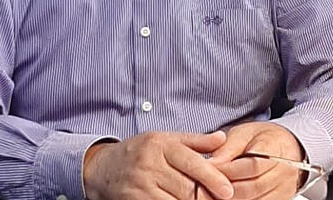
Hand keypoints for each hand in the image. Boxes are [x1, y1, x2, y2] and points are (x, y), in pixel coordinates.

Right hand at [82, 130, 233, 199]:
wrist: (104, 168)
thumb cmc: (141, 151)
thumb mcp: (165, 139)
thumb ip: (195, 141)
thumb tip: (222, 138)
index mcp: (160, 145)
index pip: (191, 162)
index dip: (212, 177)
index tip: (228, 190)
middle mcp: (149, 165)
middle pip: (186, 187)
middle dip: (207, 197)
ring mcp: (140, 186)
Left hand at [209, 122, 305, 199]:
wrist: (286, 147)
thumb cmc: (262, 139)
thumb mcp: (243, 133)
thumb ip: (228, 148)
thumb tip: (211, 164)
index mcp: (276, 148)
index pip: (252, 166)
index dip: (227, 170)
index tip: (207, 169)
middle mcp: (284, 172)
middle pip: (251, 188)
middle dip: (225, 188)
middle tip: (206, 184)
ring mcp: (283, 190)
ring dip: (230, 198)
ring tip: (211, 192)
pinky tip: (225, 197)